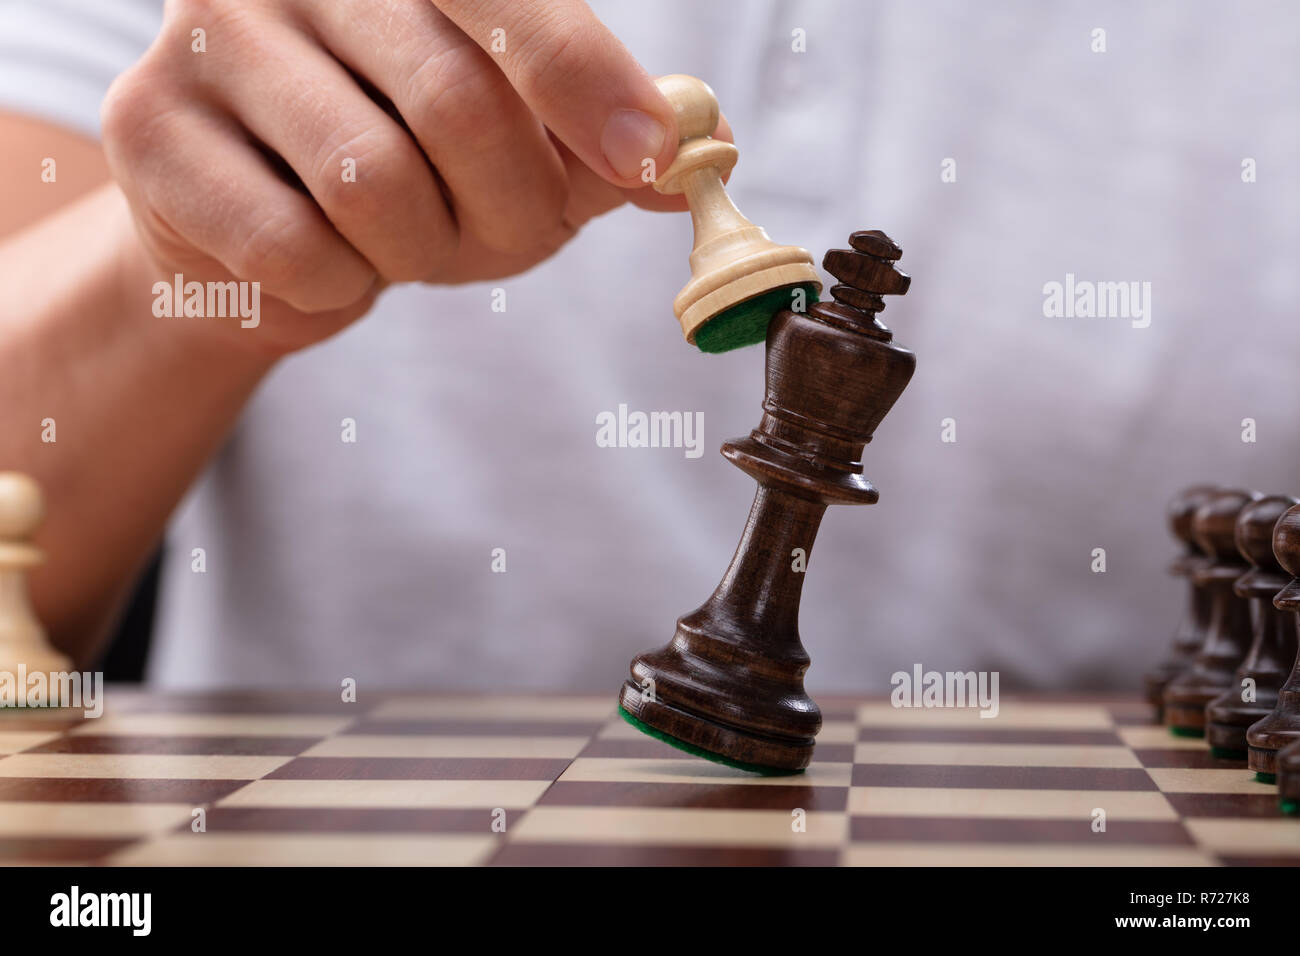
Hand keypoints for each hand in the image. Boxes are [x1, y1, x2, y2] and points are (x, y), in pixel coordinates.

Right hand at [101, 0, 708, 355]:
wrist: (254, 231)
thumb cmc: (403, 167)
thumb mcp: (518, 148)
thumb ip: (602, 142)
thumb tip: (703, 145)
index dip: (586, 79)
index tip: (647, 156)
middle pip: (457, 103)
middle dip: (512, 207)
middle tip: (511, 234)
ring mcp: (208, 35)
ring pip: (375, 185)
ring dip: (424, 252)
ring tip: (408, 243)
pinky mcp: (150, 130)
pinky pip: (295, 248)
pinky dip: (341, 287)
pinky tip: (329, 260)